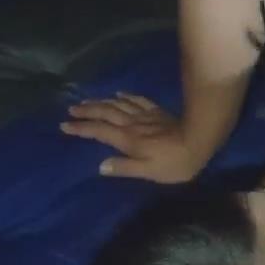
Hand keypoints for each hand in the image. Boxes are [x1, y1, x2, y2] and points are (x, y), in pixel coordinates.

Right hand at [61, 92, 206, 182]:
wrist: (199, 140)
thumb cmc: (175, 162)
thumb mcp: (149, 172)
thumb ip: (124, 168)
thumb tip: (101, 166)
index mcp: (127, 140)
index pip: (98, 132)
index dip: (81, 128)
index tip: (64, 125)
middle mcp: (131, 124)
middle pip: (104, 113)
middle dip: (86, 111)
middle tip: (71, 109)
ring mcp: (144, 115)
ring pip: (117, 104)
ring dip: (100, 102)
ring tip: (87, 101)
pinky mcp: (156, 111)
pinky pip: (136, 100)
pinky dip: (125, 96)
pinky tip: (118, 93)